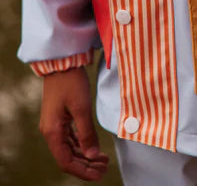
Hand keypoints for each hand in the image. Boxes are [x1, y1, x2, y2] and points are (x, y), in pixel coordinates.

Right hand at [40, 67, 108, 181]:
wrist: (62, 62)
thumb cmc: (71, 82)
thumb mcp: (81, 107)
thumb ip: (87, 132)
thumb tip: (93, 155)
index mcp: (53, 132)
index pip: (66, 161)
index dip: (83, 171)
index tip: (99, 174)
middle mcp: (51, 132)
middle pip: (68, 157)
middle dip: (86, 165)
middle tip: (105, 168)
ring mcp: (54, 125)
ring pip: (70, 148)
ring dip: (85, 156)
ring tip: (103, 160)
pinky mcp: (60, 118)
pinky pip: (70, 138)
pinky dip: (82, 145)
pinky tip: (93, 147)